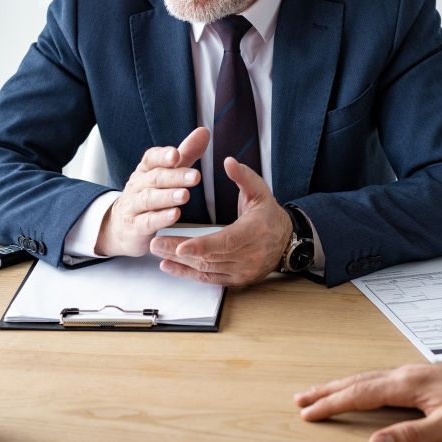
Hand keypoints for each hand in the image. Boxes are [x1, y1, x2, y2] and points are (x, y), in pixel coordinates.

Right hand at [96, 127, 209, 256]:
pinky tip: (175, 215)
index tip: (176, 154)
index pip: (151, 158)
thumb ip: (186, 154)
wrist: (121, 226)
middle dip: (175, 176)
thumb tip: (205, 131)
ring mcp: (134, 206)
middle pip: (155, 178)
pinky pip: (147, 222)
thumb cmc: (150, 194)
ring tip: (185, 195)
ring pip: (149, 199)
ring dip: (168, 196)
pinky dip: (160, 218)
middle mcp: (138, 185)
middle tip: (195, 176)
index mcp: (145, 169)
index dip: (163, 156)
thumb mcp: (167, 173)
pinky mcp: (135, 227)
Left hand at [149, 157, 291, 285]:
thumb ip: (243, 176)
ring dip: (180, 263)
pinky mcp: (236, 280)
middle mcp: (249, 256)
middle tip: (155, 243)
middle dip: (179, 252)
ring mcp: (242, 271)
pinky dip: (187, 274)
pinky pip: (209, 279)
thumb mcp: (259, 191)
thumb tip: (228, 161)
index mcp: (254, 232)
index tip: (180, 247)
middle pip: (210, 257)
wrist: (286, 241)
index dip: (201, 246)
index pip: (225, 242)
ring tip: (157, 251)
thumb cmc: (269, 214)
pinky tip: (169, 266)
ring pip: (206, 269)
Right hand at [294, 357, 441, 441]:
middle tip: (300, 399)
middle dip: (326, 391)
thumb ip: (412, 436)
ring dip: (340, 386)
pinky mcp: (418, 377)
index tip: (308, 414)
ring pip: (366, 378)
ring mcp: (410, 374)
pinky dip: (358, 384)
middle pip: (356, 382)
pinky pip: (378, 379)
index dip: (332, 405)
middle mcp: (403, 374)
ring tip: (321, 393)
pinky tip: (360, 389)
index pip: (359, 395)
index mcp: (405, 385)